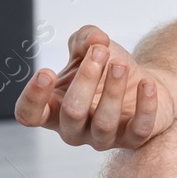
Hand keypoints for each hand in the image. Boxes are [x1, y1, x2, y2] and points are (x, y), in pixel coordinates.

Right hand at [14, 25, 175, 148]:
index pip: (30, 114)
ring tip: (120, 64)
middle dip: (85, 79)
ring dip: (113, 90)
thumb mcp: (91, 47)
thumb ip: (85, 37)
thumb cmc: (108, 68)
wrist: (145, 84)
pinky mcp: (133, 139)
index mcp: (53, 108)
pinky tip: (146, 83)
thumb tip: (95, 38)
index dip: (33, 98)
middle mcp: (74, 129)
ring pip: (103, 123)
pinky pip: (139, 129)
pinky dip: (144, 106)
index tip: (47, 72)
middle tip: (100, 52)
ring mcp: (103, 138)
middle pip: (71, 113)